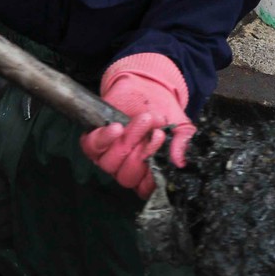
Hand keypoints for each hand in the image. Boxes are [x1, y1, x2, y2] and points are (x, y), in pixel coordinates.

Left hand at [80, 53, 193, 197]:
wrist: (147, 86)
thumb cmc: (164, 110)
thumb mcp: (181, 127)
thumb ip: (182, 143)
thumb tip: (179, 162)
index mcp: (147, 170)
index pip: (145, 189)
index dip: (151, 179)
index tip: (161, 158)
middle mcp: (126, 167)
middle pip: (126, 177)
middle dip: (142, 154)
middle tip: (157, 132)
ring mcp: (109, 155)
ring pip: (110, 163)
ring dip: (128, 141)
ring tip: (143, 120)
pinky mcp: (95, 141)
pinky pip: (92, 148)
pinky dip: (105, 138)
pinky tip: (117, 127)